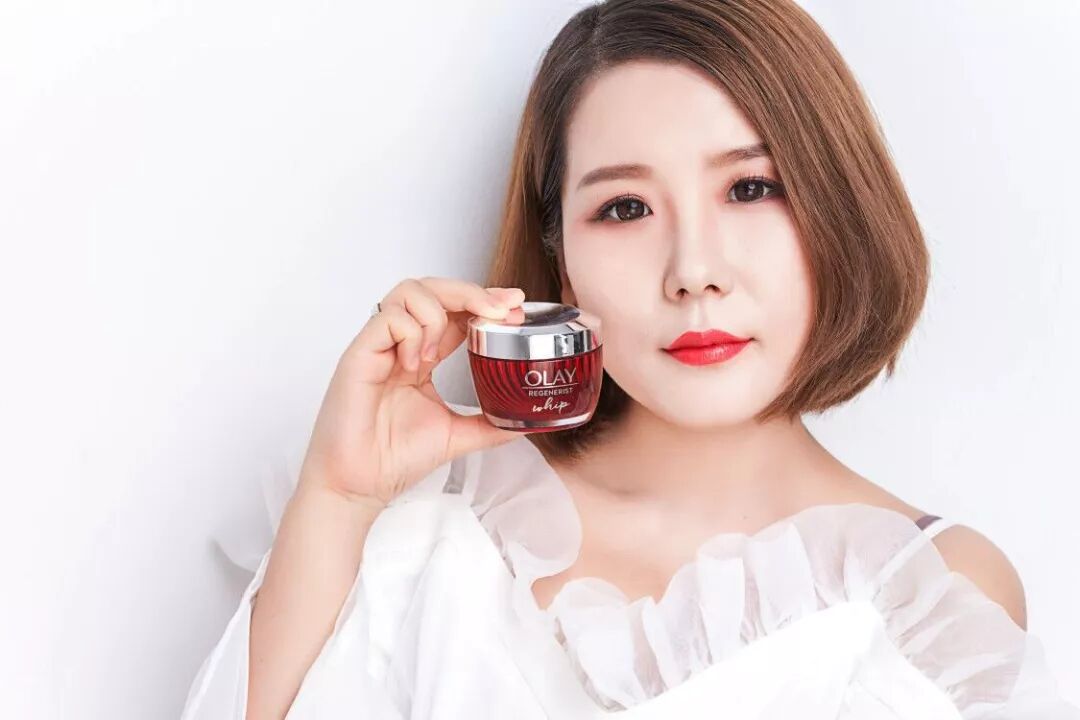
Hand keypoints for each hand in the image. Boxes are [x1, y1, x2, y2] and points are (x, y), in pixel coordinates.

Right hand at [297, 277, 526, 506]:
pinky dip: (411, 333)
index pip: (454, 310)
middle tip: (500, 309)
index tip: (514, 304)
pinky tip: (415, 364)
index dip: (483, 300)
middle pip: (433, 289)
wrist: (360, 485)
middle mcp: (400, 344)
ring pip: (409, 291)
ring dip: (437, 313)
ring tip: (437, 353)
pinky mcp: (359, 355)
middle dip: (472, 291)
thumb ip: (491, 424)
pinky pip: (388, 319)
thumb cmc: (394, 458)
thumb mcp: (457, 435)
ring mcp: (379, 346)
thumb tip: (528, 422)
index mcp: (421, 356)